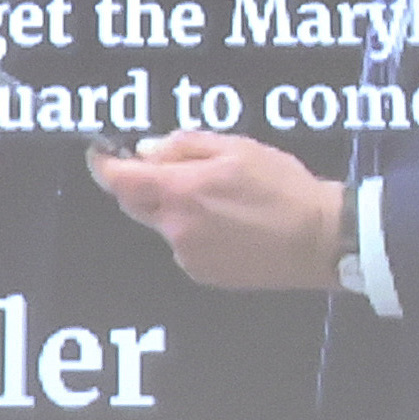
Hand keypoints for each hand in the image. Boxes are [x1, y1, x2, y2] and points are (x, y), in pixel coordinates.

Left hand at [90, 133, 344, 291]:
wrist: (318, 239)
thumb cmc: (283, 188)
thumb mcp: (237, 148)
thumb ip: (185, 146)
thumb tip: (148, 151)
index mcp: (181, 191)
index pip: (121, 180)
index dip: (104, 165)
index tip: (100, 154)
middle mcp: (176, 228)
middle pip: (134, 203)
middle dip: (142, 184)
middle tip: (174, 169)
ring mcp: (188, 255)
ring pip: (162, 224)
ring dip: (174, 208)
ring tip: (220, 200)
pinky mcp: (203, 273)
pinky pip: (183, 245)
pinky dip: (194, 231)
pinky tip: (229, 225)